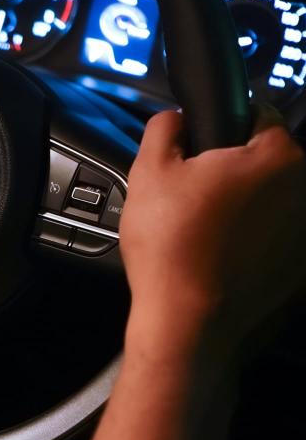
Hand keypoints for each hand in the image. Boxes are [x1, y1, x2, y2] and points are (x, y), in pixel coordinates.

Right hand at [83, 108, 305, 439]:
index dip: (224, 128)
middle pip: (270, 163)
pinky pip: (277, 240)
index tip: (203, 150)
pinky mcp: (301, 270)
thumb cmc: (172, 248)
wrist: (189, 323)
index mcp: (277, 157)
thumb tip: (174, 119)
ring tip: (205, 231)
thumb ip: (164, 129)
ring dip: (248, 207)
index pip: (260, 116)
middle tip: (195, 195)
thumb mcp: (149, 172)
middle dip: (236, 171)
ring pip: (275, 203)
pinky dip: (255, 242)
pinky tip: (221, 256)